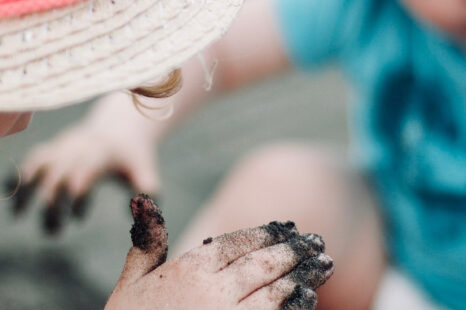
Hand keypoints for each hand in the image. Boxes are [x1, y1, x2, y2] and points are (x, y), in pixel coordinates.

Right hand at [7, 93, 159, 233]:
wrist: (121, 128)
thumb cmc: (133, 156)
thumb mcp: (145, 169)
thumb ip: (147, 189)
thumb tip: (143, 211)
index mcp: (102, 153)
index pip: (85, 172)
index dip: (78, 194)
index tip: (78, 218)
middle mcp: (80, 147)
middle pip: (59, 172)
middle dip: (52, 203)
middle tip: (53, 234)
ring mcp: (65, 145)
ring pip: (39, 163)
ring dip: (27, 188)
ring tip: (18, 215)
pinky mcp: (55, 147)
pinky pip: (33, 158)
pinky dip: (20, 173)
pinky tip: (11, 192)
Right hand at [106, 194, 333, 309]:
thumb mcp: (131, 283)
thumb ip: (146, 243)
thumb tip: (143, 199)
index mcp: (189, 269)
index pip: (236, 242)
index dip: (266, 233)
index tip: (287, 227)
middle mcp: (213, 290)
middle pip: (263, 263)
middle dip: (294, 250)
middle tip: (318, 241)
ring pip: (276, 290)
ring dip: (304, 275)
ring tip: (325, 263)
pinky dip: (294, 307)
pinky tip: (309, 297)